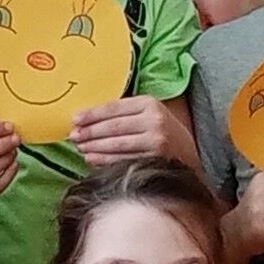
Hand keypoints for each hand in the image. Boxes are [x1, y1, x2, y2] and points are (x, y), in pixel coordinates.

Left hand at [73, 95, 195, 165]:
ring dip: (94, 147)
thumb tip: (85, 121)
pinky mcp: (155, 159)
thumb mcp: (147, 114)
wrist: (189, 153)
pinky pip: (123, 159)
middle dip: (90, 132)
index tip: (75, 119)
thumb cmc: (161, 131)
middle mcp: (154, 120)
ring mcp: (156, 141)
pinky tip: (92, 159)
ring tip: (80, 148)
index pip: (114, 108)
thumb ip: (122, 114)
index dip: (92, 114)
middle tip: (73, 136)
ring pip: (116, 144)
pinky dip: (104, 160)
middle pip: (113, 127)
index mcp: (149, 103)